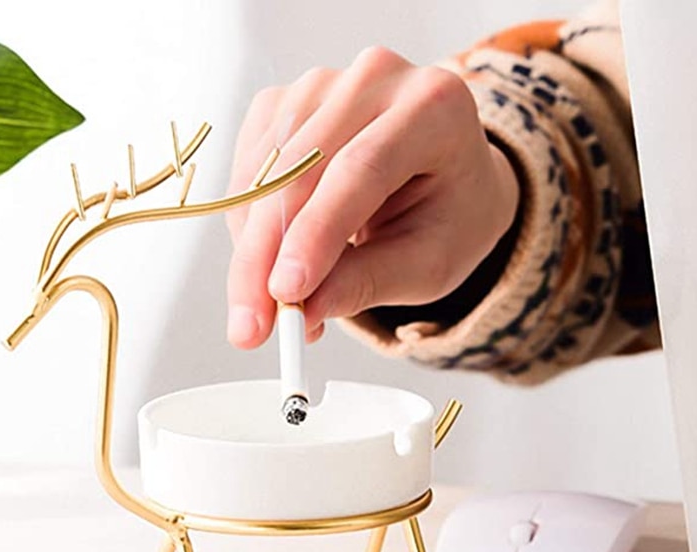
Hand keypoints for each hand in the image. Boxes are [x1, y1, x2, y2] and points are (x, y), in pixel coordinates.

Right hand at [225, 46, 519, 348]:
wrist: (445, 177)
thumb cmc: (447, 218)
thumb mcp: (429, 264)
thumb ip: (370, 282)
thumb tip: (305, 310)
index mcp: (434, 107)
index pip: (361, 169)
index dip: (316, 233)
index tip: (285, 294)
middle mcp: (374, 79)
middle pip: (299, 169)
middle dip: (263, 258)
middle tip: (250, 327)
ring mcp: (322, 85)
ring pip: (263, 174)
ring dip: (251, 251)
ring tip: (270, 311)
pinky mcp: (284, 104)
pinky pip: (249, 174)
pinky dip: (249, 230)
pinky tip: (270, 265)